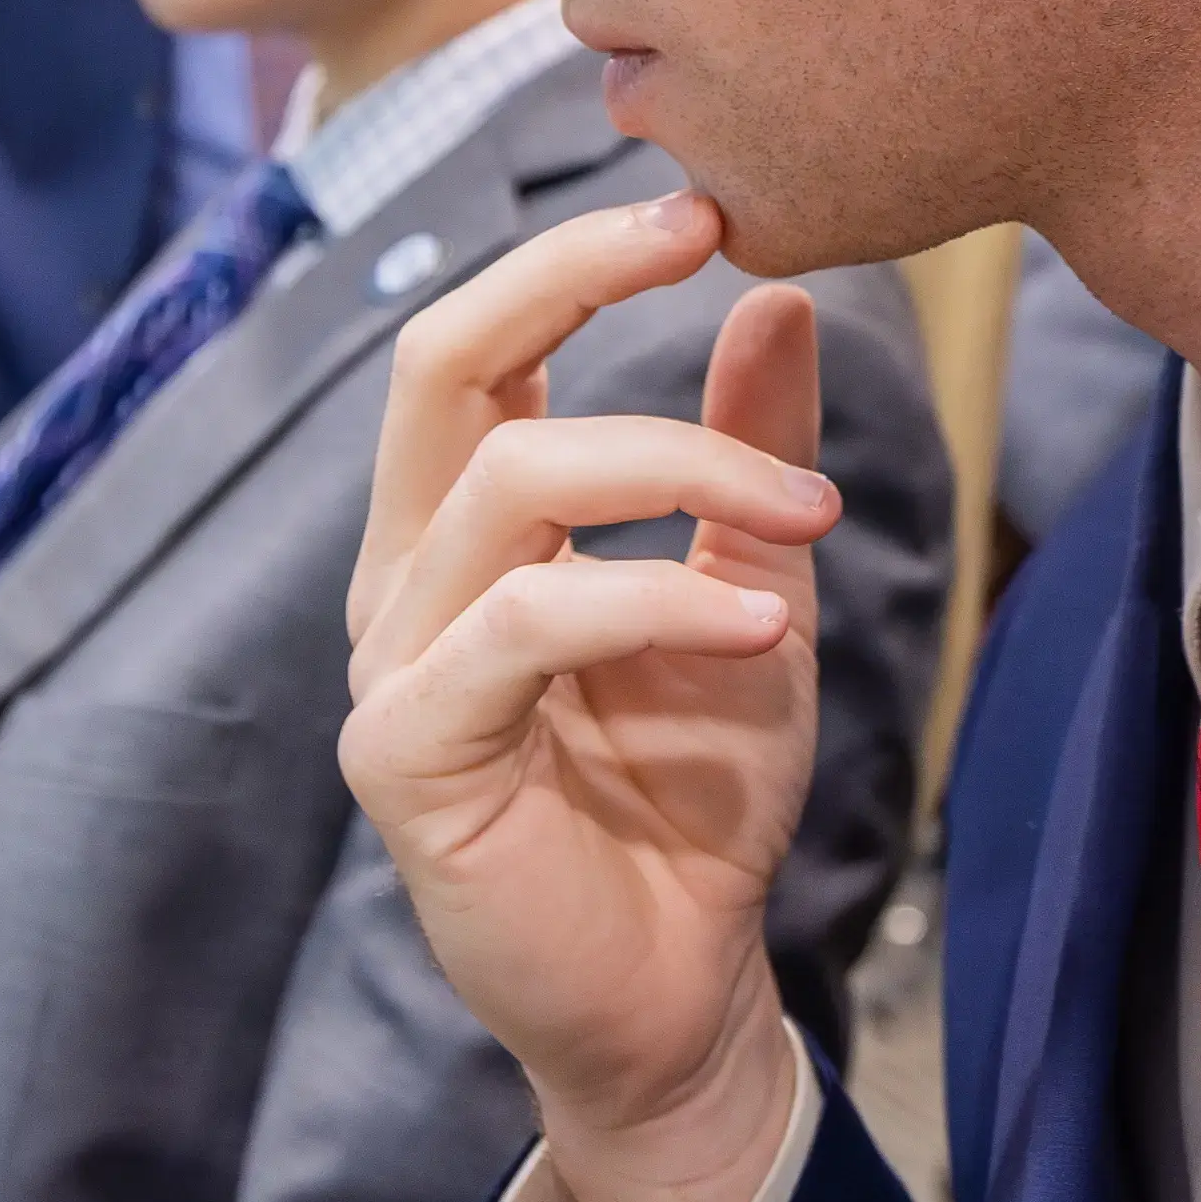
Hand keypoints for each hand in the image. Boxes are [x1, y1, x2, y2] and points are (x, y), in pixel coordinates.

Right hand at [338, 193, 838, 1201]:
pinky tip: (758, 626)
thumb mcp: (744, 594)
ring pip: (504, 486)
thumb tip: (773, 299)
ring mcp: (393, 666)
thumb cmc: (691, 804)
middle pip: (436, 368)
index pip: (476, 346)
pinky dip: (652, 600)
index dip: (569, 260)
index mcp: (459, 531)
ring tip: (807, 513)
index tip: (701, 208)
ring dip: (676, 469)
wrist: (675, 994)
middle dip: (565, 278)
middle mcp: (402, 581)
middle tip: (701, 230)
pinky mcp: (408, 756)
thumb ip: (744, 461)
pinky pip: (525, 627)